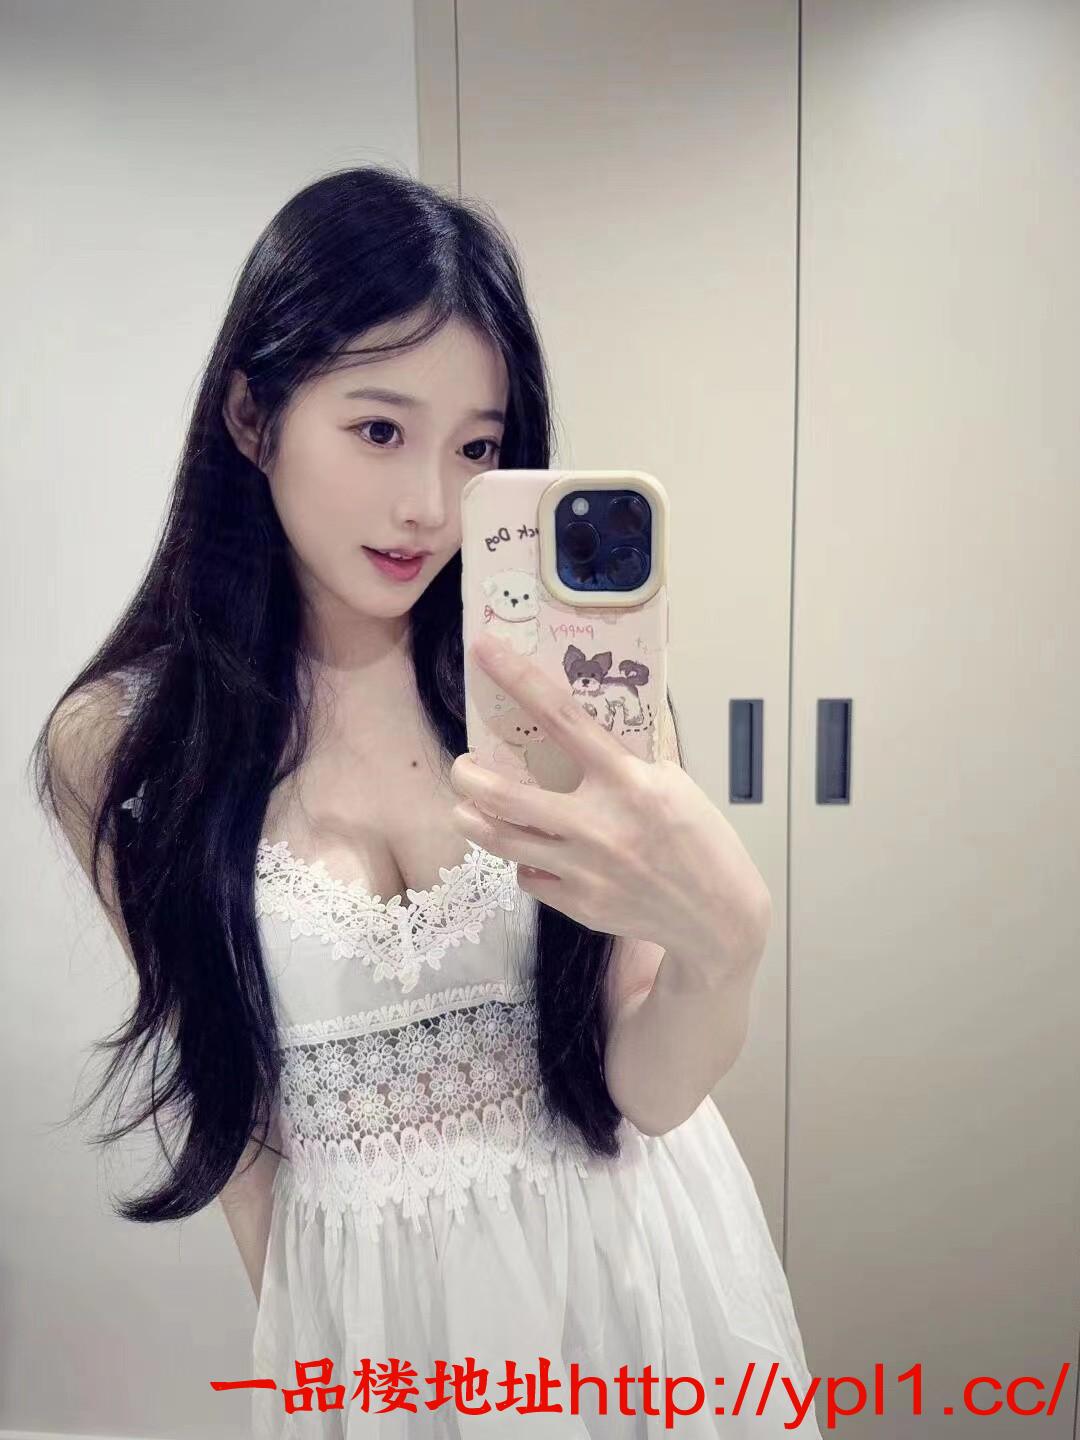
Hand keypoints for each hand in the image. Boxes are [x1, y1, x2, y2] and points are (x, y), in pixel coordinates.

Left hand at [448, 632, 772, 968]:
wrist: (718, 916)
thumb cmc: (701, 839)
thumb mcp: (676, 782)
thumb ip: (637, 748)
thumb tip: (615, 701)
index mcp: (628, 780)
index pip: (561, 718)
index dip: (517, 679)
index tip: (484, 651)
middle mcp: (600, 823)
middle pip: (506, 795)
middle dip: (468, 776)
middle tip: (463, 766)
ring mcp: (585, 869)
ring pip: (502, 841)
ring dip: (472, 819)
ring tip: (466, 806)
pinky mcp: (580, 904)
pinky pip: (529, 878)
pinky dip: (524, 862)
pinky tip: (531, 853)